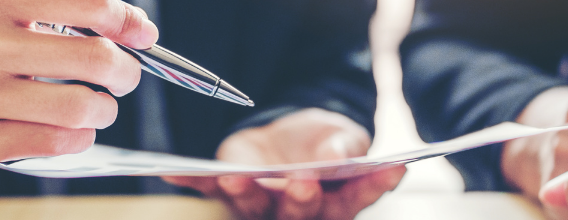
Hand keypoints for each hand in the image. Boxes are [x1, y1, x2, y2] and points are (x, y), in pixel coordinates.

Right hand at [0, 0, 157, 172]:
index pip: (81, 3)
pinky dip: (76, 138)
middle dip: (124, 71)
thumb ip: (43, 9)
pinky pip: (48, 145)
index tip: (141, 32)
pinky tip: (69, 131)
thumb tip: (125, 24)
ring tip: (95, 106)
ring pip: (77, 108)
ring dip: (103, 110)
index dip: (126, 19)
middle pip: (92, 59)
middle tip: (122, 76)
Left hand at [163, 108, 405, 219]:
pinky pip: (209, 190)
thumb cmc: (323, 143)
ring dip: (245, 196)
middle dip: (302, 200)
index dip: (372, 187)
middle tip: (302, 184)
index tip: (392, 169)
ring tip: (238, 181)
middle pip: (303, 213)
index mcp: (337, 201)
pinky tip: (176, 175)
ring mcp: (263, 205)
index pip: (358, 198)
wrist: (288, 136)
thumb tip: (340, 155)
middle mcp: (300, 211)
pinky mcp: (231, 191)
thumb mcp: (341, 135)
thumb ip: (345, 146)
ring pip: (254, 208)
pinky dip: (193, 182)